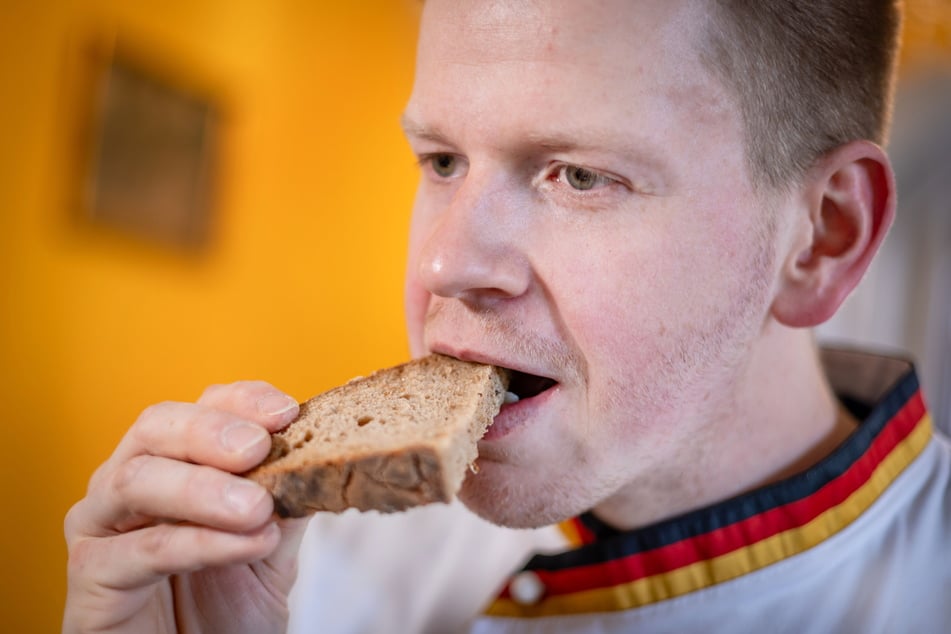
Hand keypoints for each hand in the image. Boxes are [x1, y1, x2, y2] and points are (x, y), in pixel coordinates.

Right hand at [63, 381, 307, 633]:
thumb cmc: (226, 606)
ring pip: (137, 479)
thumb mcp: (271, 544)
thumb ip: (288, 498)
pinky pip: (142, 548)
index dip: (243, 402)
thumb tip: (324, 451)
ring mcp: (102, 525)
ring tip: (257, 508)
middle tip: (259, 448)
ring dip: (202, 488)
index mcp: (175, 462)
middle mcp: (131, 481)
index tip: (287, 412)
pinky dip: (199, 542)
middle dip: (211, 431)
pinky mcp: (91, 576)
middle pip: (156, 426)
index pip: (203, 406)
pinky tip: (247, 545)